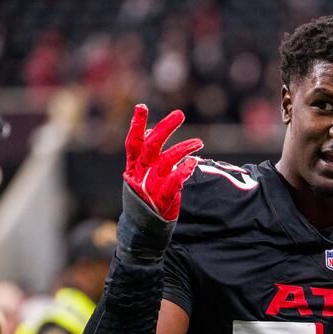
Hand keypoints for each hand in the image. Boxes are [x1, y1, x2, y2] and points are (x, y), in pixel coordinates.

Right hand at [123, 104, 202, 220]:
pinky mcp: (162, 199)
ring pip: (166, 161)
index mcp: (134, 165)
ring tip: (199, 142)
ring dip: (183, 148)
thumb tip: (150, 131)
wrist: (142, 227)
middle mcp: (140, 173)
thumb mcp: (141, 173)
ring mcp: (150, 186)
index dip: (136, 124)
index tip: (141, 106)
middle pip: (151, 146)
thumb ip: (145, 153)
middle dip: (165, 128)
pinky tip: (193, 162)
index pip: (133, 142)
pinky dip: (183, 171)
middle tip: (180, 114)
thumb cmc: (145, 195)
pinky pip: (173, 182)